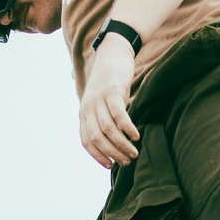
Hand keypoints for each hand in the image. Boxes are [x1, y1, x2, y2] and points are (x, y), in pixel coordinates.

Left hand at [79, 35, 140, 168]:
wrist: (113, 53)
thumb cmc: (111, 83)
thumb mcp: (103, 104)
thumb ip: (105, 121)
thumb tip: (117, 145)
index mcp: (84, 113)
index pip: (86, 141)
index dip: (97, 156)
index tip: (110, 166)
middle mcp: (88, 107)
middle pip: (97, 137)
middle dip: (112, 153)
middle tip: (127, 162)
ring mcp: (99, 98)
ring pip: (108, 129)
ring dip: (121, 144)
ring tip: (134, 153)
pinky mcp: (112, 90)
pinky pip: (118, 114)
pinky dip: (127, 127)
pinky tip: (136, 136)